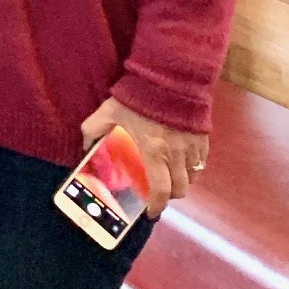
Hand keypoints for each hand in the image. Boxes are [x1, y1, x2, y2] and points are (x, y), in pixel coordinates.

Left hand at [79, 96, 207, 218]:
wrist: (169, 77)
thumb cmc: (136, 97)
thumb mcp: (107, 112)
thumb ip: (93, 130)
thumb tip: (86, 146)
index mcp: (153, 151)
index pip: (160, 190)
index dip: (156, 205)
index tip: (150, 211)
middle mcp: (176, 154)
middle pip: (180, 188)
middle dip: (169, 195)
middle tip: (158, 191)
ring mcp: (192, 147)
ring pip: (192, 177)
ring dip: (181, 181)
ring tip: (168, 176)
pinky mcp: (203, 139)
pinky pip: (201, 163)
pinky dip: (192, 168)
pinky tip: (181, 161)